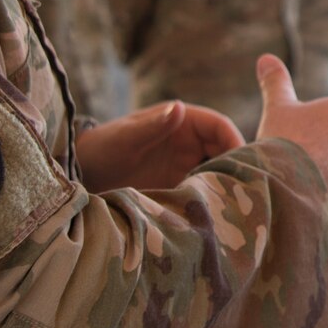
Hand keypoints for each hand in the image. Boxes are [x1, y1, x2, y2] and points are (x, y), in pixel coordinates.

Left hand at [73, 101, 246, 193]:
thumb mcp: (125, 138)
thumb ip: (152, 125)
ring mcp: (186, 166)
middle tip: (246, 194)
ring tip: (234, 210)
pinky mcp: (181, 188)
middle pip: (226, 152)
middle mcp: (189, 143)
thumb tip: (180, 108)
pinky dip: (213, 202)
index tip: (243, 164)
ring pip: (218, 174)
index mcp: (181, 121)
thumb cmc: (101, 148)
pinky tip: (216, 219)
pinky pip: (204, 193)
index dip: (235, 141)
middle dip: (237, 169)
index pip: (220, 127)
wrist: (82, 177)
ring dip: (226, 188)